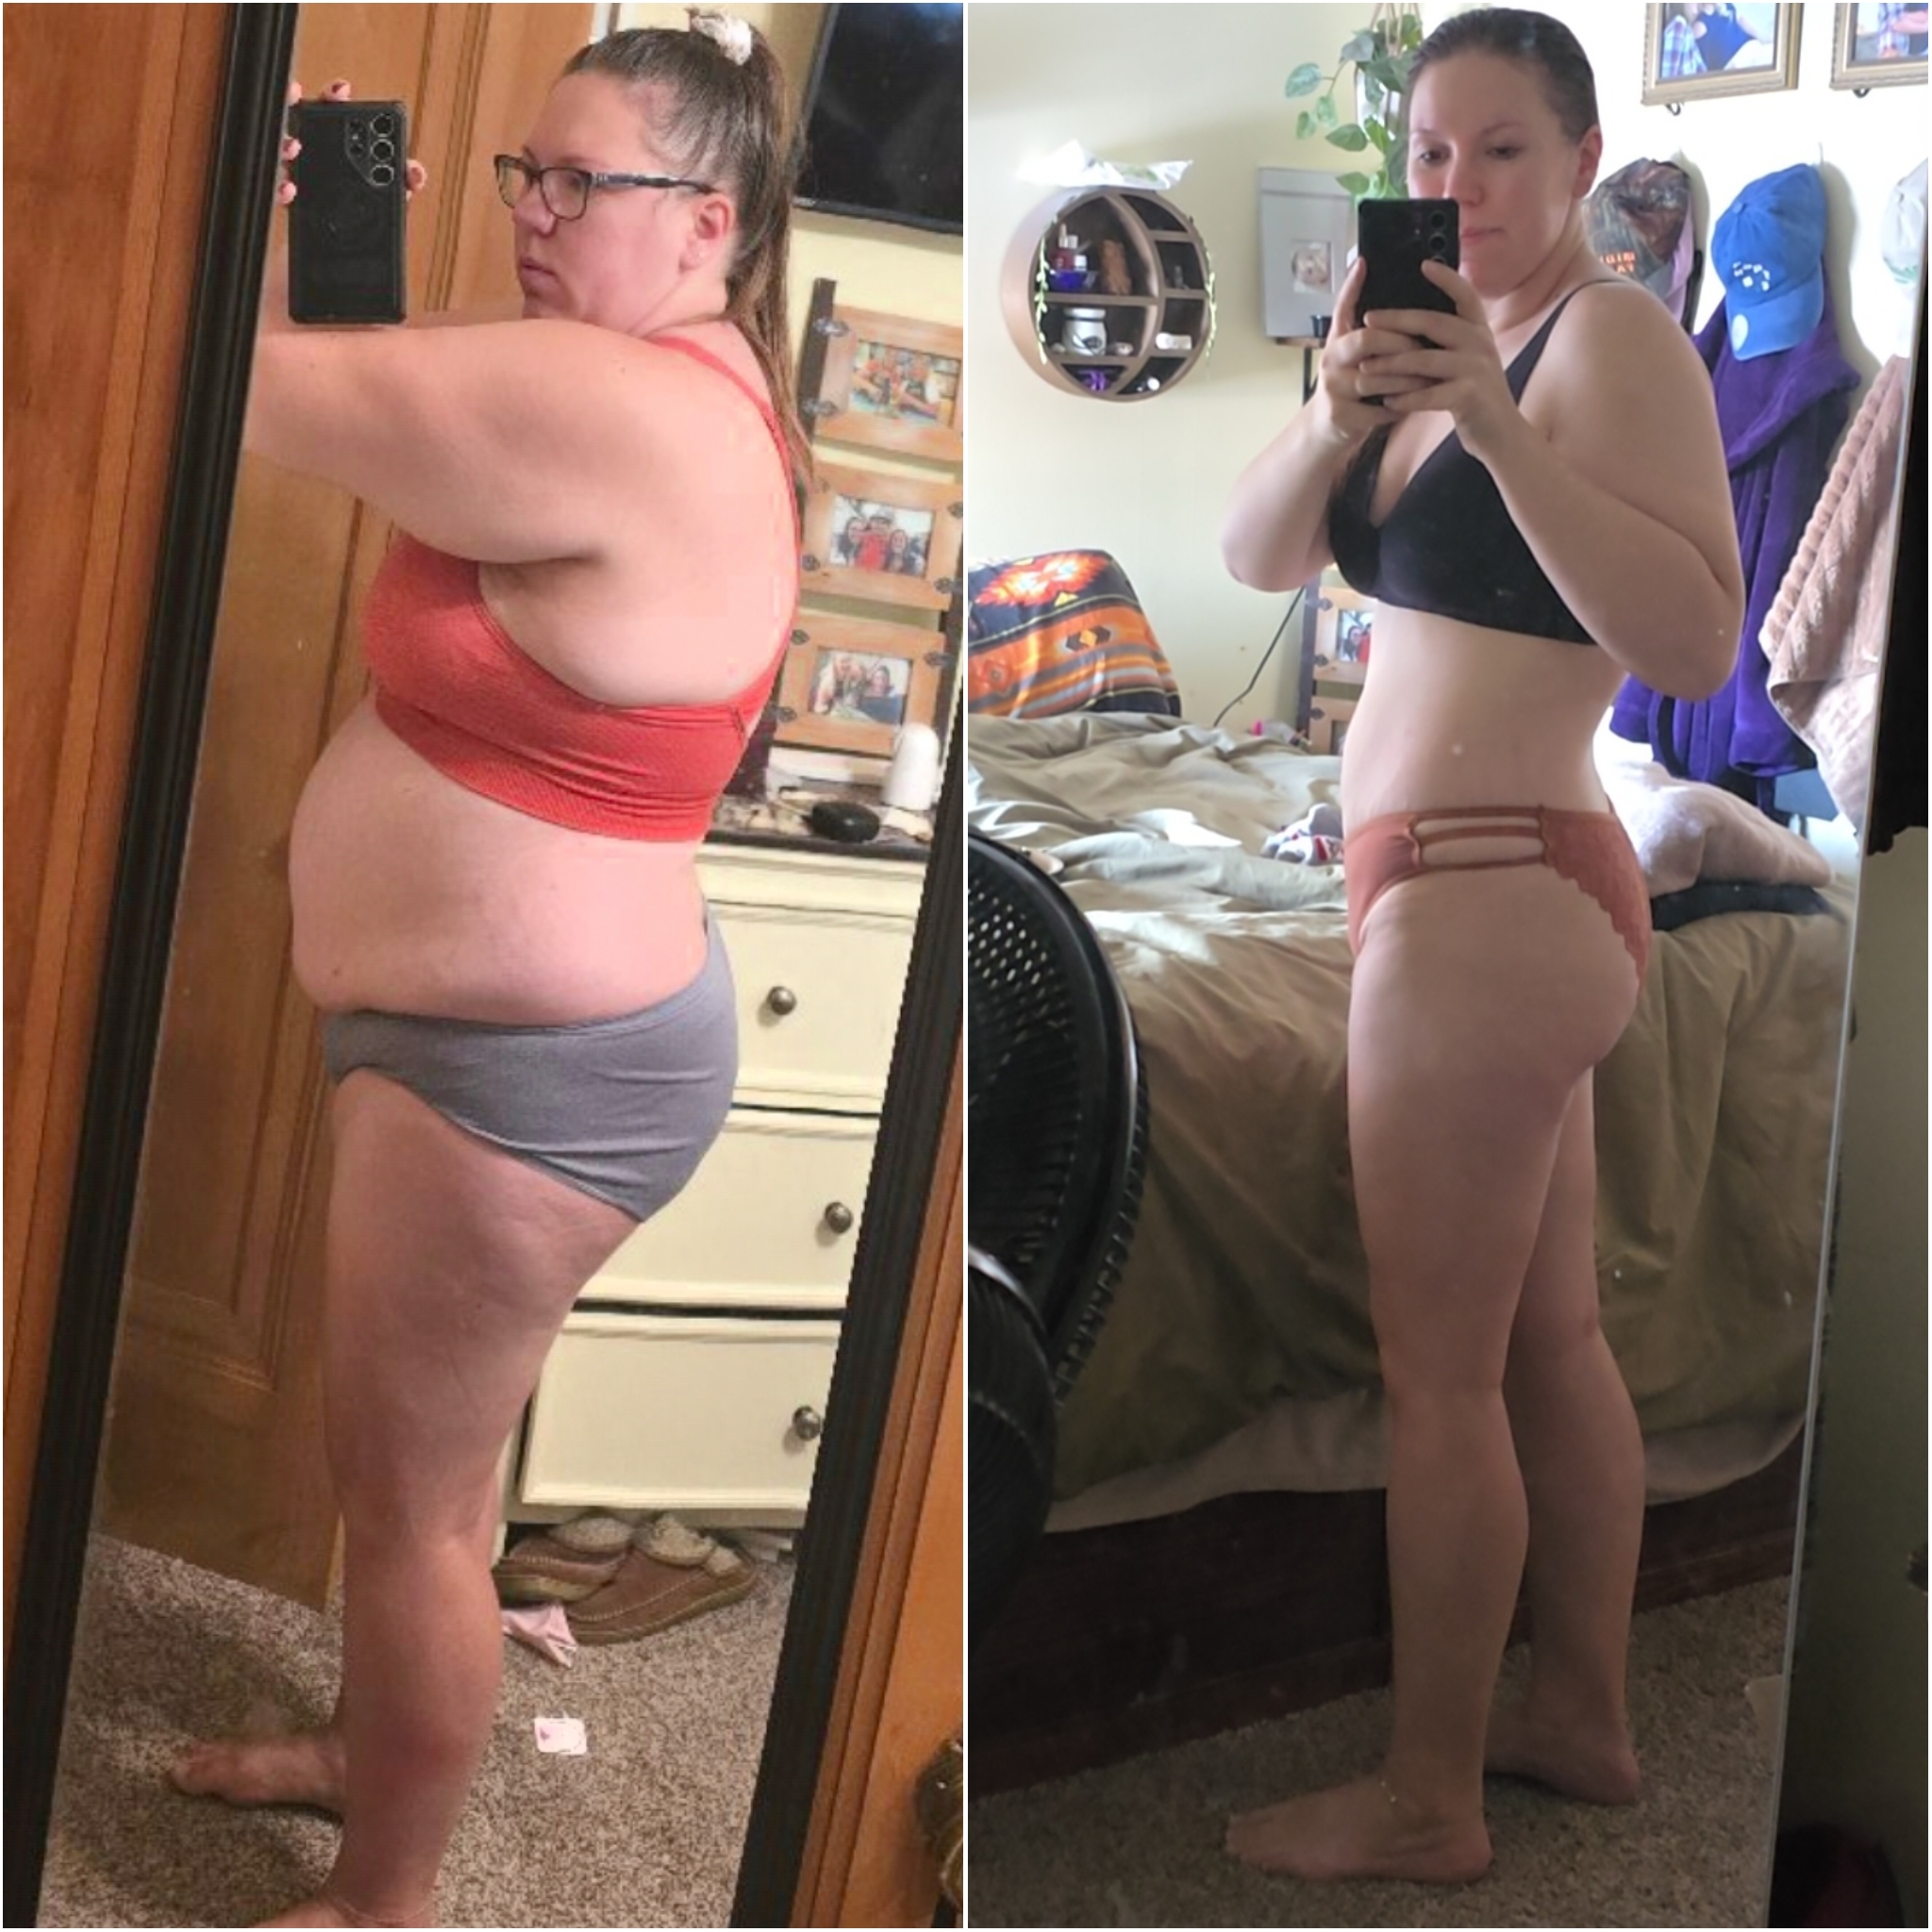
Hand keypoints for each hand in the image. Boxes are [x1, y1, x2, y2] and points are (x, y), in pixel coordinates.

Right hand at [279, 78, 428, 204]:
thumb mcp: (392, 195)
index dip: (335, 95)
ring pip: (286, 150)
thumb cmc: (372, 213)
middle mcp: (319, 153)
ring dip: (287, 143)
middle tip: (320, 108)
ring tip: (295, 147)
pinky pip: (281, 190)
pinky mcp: (292, 201)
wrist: (352, 255)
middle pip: (306, 121)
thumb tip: (415, 172)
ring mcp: (303, 174)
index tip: (342, 89)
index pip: (335, 110)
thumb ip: (406, 180)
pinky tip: (290, 189)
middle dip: (307, 113)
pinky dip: (283, 188)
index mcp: (345, 146)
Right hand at [1312, 256, 1436, 447]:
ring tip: (1431, 378)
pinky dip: (1400, 406)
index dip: (1351, 285)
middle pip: (1367, 339)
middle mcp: (1331, 359)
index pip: (1342, 307)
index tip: (1364, 263)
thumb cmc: (1352, 388)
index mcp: (1337, 340)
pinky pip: (1378, 408)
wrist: (1327, 429)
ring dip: (1407, 379)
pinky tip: (1416, 403)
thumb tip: (1410, 307)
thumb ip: (1376, 335)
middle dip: (1401, 342)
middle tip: (1426, 346)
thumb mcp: (1357, 357)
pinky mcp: (1340, 414)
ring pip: (1376, 377)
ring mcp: (1333, 387)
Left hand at [1355, 259, 1516, 460]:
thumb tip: (1413, 323)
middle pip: (1434, 323)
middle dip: (1397, 321)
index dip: (1446, 278)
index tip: (1424, 264)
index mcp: (1478, 331)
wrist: (1500, 432)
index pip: (1465, 295)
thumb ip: (1450, 341)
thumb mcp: (1469, 359)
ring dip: (1391, 364)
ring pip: (1425, 361)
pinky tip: (1387, 401)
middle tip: (1368, 319)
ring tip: (1365, 368)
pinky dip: (1406, 398)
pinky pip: (1430, 395)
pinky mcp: (1469, 397)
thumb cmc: (1474, 395)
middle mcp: (1480, 344)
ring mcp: (1476, 369)